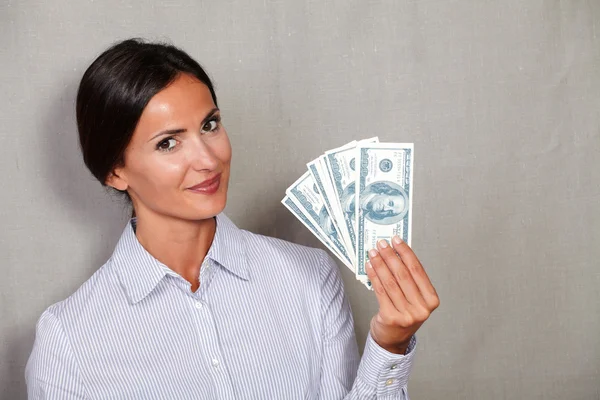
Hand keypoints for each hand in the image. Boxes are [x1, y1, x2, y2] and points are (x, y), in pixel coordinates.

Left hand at [366, 236, 439, 353]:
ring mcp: (407, 315)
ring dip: (380, 264)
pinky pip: (381, 291)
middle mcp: (422, 308)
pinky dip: (374, 276)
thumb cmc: (403, 313)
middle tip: (381, 243)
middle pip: (403, 275)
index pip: (418, 270)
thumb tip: (394, 251)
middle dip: (390, 256)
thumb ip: (408, 279)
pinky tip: (369, 266)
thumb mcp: (413, 298)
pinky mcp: (391, 318)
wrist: (393, 339)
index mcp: (431, 300)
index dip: (406, 253)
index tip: (396, 240)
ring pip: (390, 282)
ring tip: (373, 252)